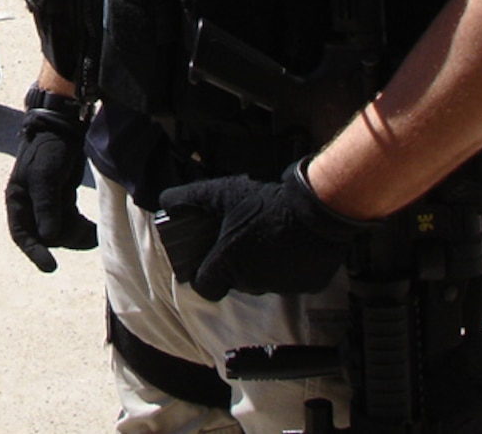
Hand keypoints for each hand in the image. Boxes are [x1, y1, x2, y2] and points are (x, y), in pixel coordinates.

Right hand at [5, 95, 96, 271]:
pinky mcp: (62, 200)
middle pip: (45, 236)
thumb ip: (47, 206)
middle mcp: (30, 205)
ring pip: (60, 232)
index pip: (22, 234)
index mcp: (18, 200)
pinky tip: (95, 230)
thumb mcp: (45, 175)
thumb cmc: (49, 148)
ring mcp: (47, 203)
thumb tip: (49, 238)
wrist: (65, 126)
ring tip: (94, 232)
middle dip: (65, 238)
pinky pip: (71, 224)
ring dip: (77, 235)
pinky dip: (83, 229)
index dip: (34, 253)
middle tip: (86, 233)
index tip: (51, 267)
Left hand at [155, 161, 365, 302]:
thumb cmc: (264, 202)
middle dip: (234, 264)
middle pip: (235, 282)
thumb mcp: (220, 193)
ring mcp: (282, 288)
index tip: (209, 257)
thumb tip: (165, 202)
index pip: (205, 287)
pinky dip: (289, 267)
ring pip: (263, 283)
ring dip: (262, 265)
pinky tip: (290, 244)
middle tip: (241, 236)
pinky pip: (291, 281)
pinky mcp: (307, 286)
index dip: (203, 272)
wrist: (316, 209)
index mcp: (229, 266)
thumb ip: (188, 199)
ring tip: (267, 235)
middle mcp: (253, 284)